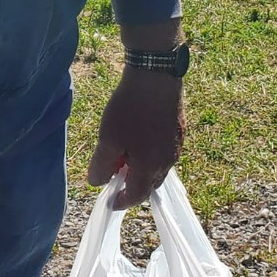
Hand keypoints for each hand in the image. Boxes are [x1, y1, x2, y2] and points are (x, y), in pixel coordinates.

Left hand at [87, 67, 184, 208]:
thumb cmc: (129, 109)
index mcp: (151, 167)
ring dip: (142, 168)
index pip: (137, 195)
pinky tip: (139, 139)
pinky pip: (164, 152)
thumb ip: (102, 165)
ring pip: (158, 167)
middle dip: (132, 184)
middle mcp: (169, 161)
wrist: (155, 75)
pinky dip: (150, 155)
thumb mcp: (108, 138)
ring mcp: (177, 145)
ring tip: (124, 155)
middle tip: (115, 174)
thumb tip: (97, 183)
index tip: (110, 201)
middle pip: (150, 183)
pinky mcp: (179, 130)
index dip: (122, 201)